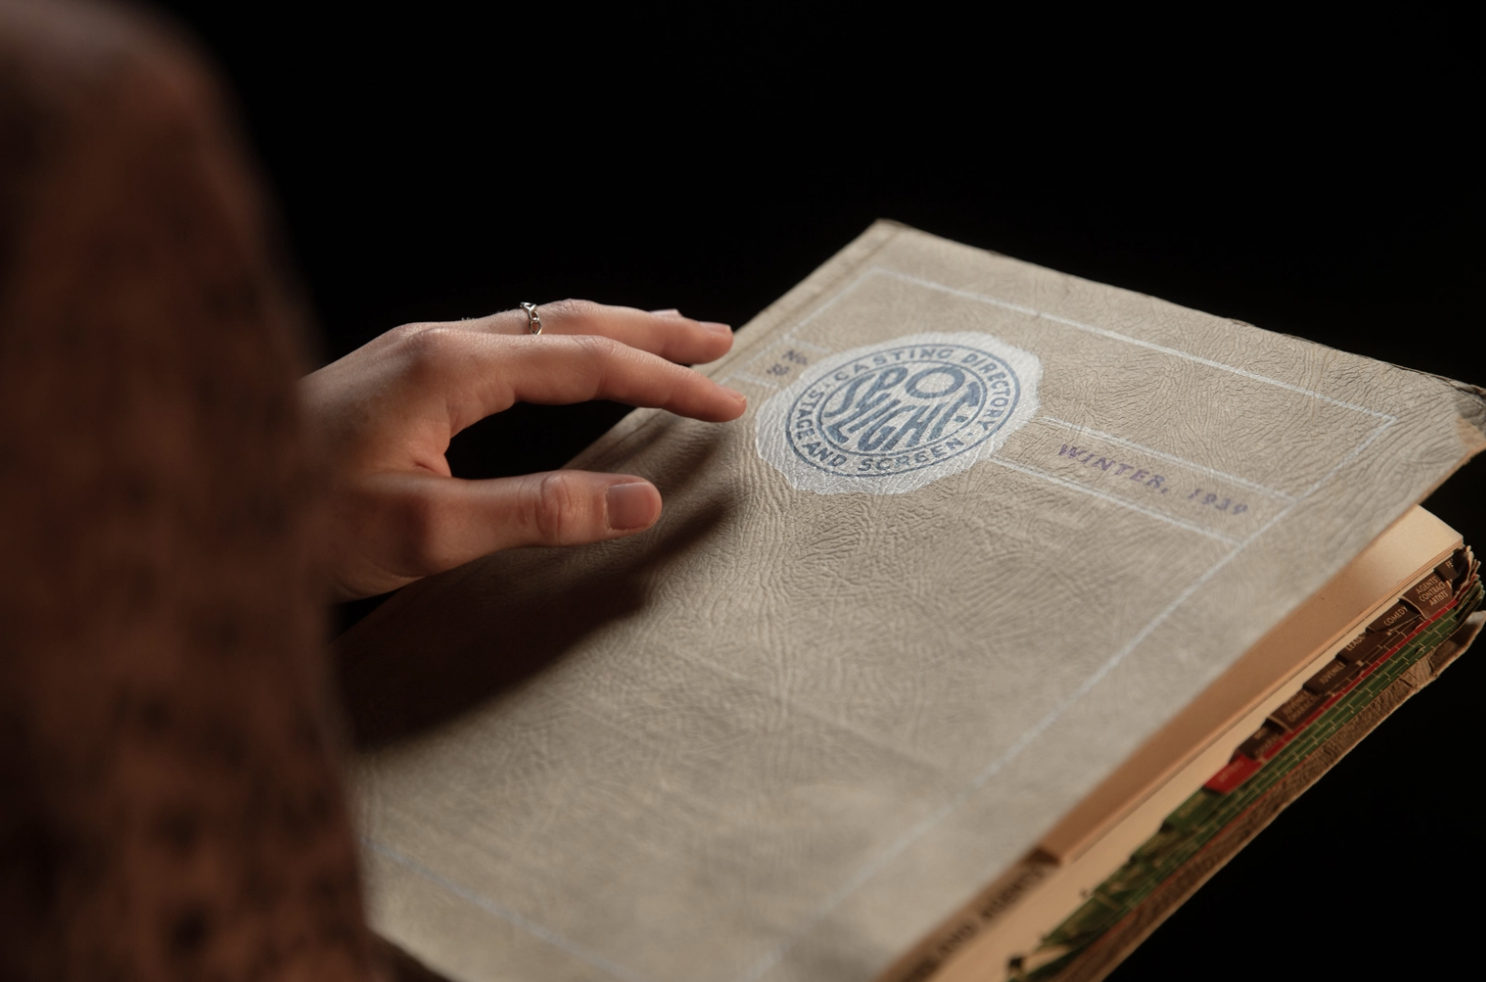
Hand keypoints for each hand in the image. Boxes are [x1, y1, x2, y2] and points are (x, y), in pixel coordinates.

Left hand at [300, 301, 745, 600]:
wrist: (197, 505)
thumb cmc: (298, 524)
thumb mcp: (427, 531)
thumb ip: (540, 512)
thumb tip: (641, 500)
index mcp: (449, 368)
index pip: (589, 362)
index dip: (667, 381)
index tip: (726, 403)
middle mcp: (436, 342)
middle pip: (571, 320)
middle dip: (653, 330)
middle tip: (720, 341)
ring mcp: (414, 352)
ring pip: (539, 325)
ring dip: (611, 328)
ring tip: (666, 334)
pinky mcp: (400, 374)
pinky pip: (507, 342)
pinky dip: (563, 345)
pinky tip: (567, 361)